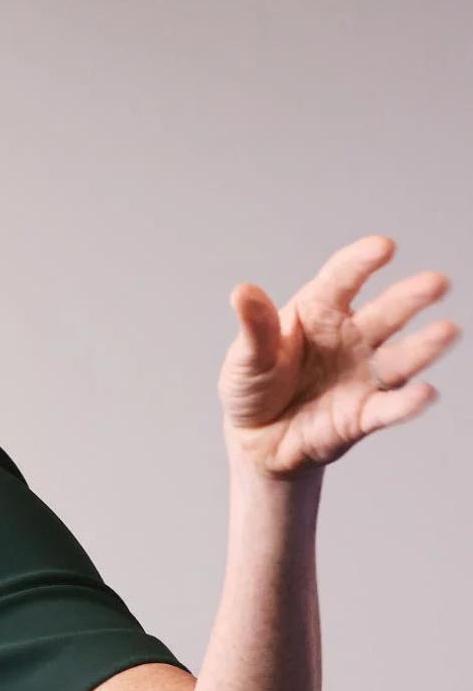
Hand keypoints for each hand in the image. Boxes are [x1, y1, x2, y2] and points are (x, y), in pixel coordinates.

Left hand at [218, 234, 460, 481]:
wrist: (256, 442)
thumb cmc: (253, 389)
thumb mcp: (245, 358)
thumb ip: (254, 329)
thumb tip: (242, 292)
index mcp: (319, 311)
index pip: (343, 280)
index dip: (362, 263)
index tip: (383, 248)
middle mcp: (350, 338)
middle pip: (384, 313)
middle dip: (410, 298)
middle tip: (436, 283)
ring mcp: (362, 375)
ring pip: (399, 358)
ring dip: (424, 346)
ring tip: (448, 331)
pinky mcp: (364, 415)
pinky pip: (388, 408)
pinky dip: (406, 404)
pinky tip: (423, 394)